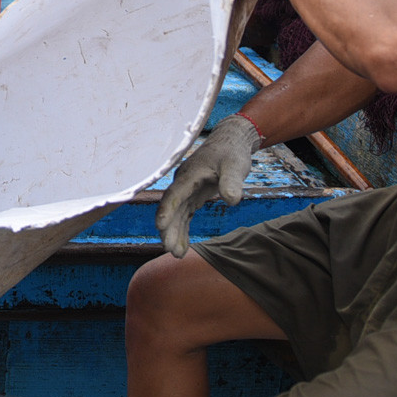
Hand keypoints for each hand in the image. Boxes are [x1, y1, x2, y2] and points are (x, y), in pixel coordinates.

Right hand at [156, 114, 261, 257]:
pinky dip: (182, 229)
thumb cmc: (232, 153)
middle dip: (169, 228)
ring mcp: (187, 189)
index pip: (175, 194)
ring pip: (176, 214)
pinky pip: (184, 215)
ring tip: (176, 254)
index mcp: (190, 174)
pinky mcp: (193, 195)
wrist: (231, 142)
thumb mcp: (235, 166)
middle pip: (172, 207)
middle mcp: (184, 182)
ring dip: (175, 232)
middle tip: (169, 248)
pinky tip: (182, 246)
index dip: (167, 210)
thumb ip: (232, 182)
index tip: (160, 225)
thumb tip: (232, 200)